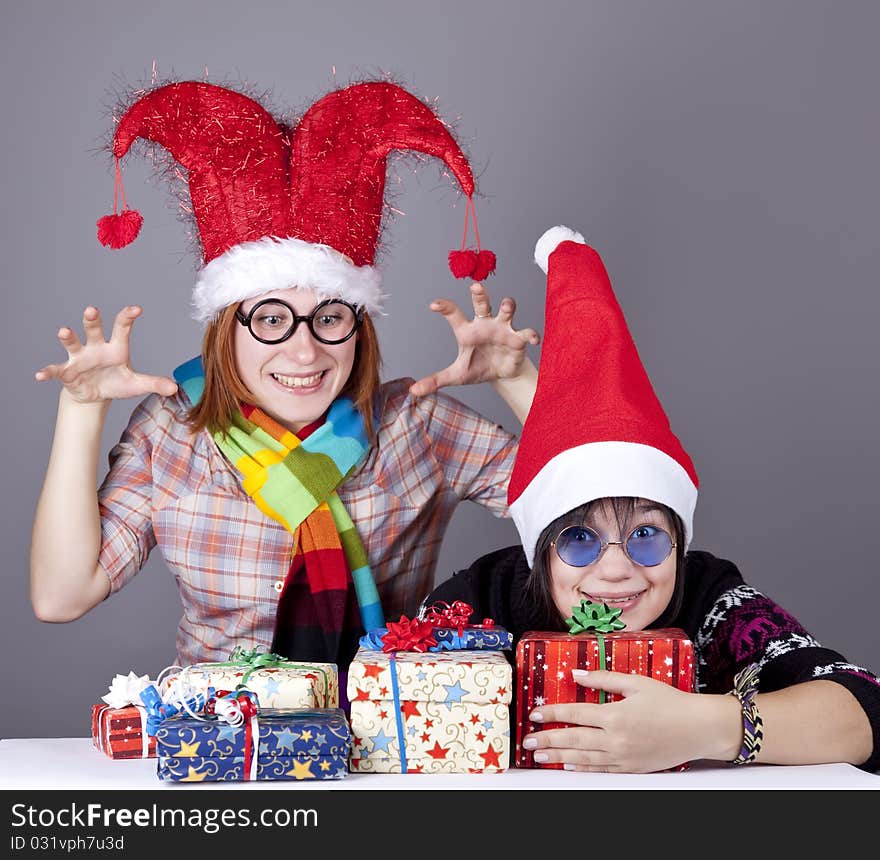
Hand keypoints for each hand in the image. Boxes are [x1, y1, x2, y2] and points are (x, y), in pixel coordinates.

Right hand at [34, 306, 177, 403]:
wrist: (95, 394)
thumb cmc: (116, 382)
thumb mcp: (137, 384)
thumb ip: (155, 383)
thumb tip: (176, 388)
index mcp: (115, 347)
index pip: (122, 328)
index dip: (128, 317)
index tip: (136, 309)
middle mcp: (96, 347)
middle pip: (94, 329)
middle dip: (92, 320)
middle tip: (92, 309)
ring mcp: (79, 358)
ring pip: (73, 343)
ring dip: (68, 337)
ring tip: (64, 330)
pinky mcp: (67, 371)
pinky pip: (56, 370)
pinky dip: (48, 372)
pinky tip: (40, 375)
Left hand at [409, 282, 539, 396]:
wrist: (501, 374)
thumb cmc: (477, 367)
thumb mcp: (456, 375)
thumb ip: (436, 380)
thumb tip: (413, 391)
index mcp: (467, 330)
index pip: (454, 315)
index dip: (445, 308)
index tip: (433, 305)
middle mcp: (485, 324)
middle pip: (482, 303)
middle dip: (480, 294)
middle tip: (475, 286)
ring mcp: (503, 329)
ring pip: (507, 310)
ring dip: (508, 306)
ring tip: (507, 306)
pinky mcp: (518, 339)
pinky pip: (526, 333)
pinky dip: (530, 334)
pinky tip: (533, 339)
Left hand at [523, 670, 731, 772]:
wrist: (698, 729)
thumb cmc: (670, 702)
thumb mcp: (636, 683)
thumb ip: (603, 679)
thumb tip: (576, 675)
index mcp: (615, 715)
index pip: (575, 714)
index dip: (553, 714)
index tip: (536, 714)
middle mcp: (616, 739)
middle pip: (573, 739)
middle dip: (547, 740)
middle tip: (528, 740)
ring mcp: (623, 757)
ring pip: (583, 758)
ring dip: (558, 756)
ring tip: (539, 755)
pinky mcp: (632, 768)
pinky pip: (601, 770)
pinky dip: (582, 768)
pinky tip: (568, 765)